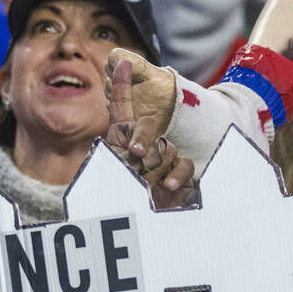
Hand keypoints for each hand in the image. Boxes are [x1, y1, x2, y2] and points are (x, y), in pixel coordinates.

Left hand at [106, 58, 194, 208]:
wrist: (140, 229)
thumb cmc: (120, 200)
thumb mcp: (110, 173)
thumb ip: (115, 152)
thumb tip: (121, 134)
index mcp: (120, 143)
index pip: (121, 109)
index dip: (122, 86)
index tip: (122, 63)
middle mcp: (142, 148)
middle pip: (148, 131)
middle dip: (142, 144)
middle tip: (135, 157)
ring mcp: (161, 162)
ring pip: (166, 149)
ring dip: (157, 167)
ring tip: (146, 184)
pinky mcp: (178, 177)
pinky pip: (182, 165)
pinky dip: (176, 174)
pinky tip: (167, 186)